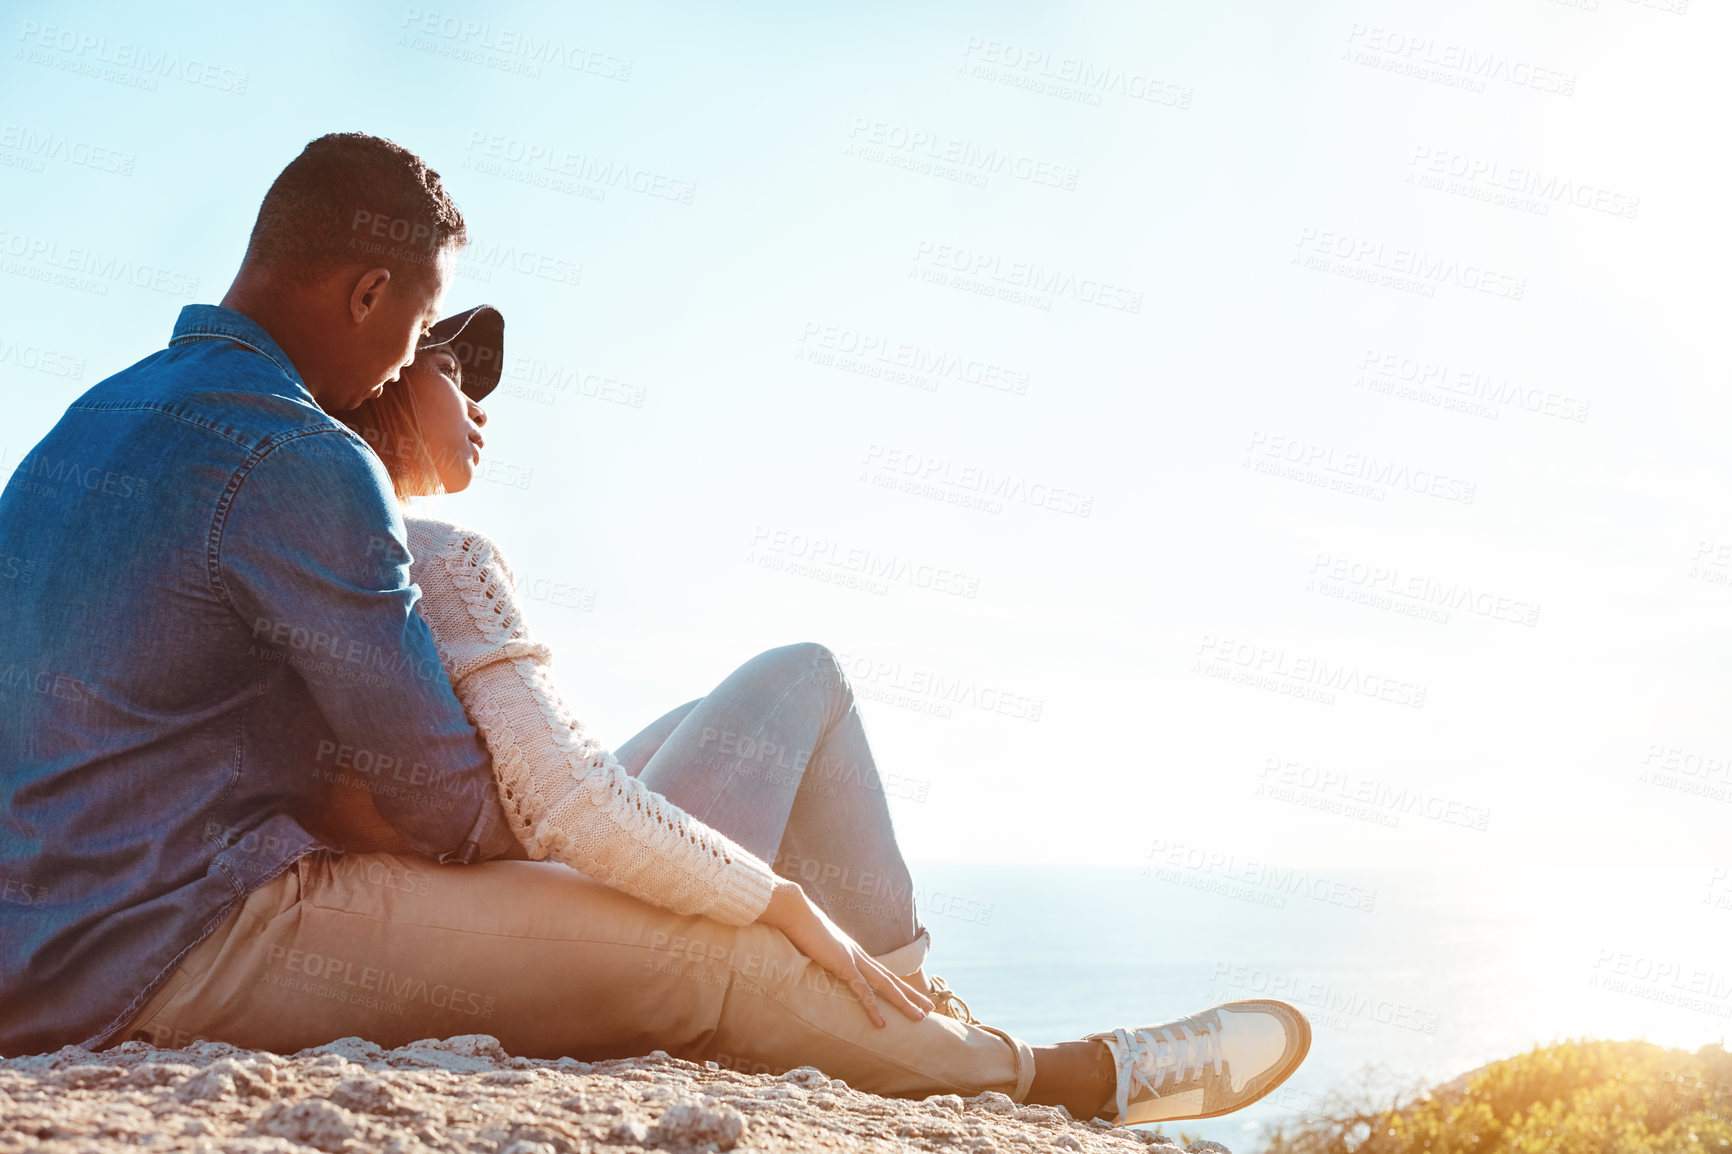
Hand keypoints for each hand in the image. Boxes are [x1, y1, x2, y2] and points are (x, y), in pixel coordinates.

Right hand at [756, 880, 935, 1028]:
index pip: (883, 972)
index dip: (899, 985)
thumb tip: (821, 959)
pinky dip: (873, 1008)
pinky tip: (882, 1023)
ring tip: (920, 1017)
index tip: (912, 996)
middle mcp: (859, 955)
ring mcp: (853, 959)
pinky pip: (861, 991)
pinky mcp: (842, 965)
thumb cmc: (800, 926)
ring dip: (904, 1003)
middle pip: (892, 979)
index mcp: (854, 952)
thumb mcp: (815, 945)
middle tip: (930, 1008)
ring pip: (886, 986)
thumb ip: (823, 953)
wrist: (795, 911)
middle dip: (912, 995)